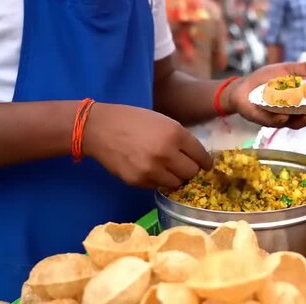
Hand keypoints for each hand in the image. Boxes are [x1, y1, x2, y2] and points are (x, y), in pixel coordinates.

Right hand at [83, 103, 211, 188]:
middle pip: (191, 173)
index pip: (201, 156)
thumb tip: (196, 157)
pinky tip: (150, 169)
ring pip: (176, 183)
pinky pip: (157, 186)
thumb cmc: (132, 120)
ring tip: (166, 169)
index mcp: (175, 134)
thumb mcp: (162, 121)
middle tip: (184, 166)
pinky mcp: (138, 181)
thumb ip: (180, 138)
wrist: (99, 128)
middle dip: (190, 170)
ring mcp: (152, 169)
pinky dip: (158, 180)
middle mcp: (166, 153)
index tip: (205, 165)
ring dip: (175, 178)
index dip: (205, 162)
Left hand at [222, 60, 305, 128]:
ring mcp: (280, 119)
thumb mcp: (287, 70)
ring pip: (296, 123)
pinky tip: (284, 115)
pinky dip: (280, 119)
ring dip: (305, 120)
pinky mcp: (265, 120)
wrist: (241, 88)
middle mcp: (294, 114)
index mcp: (301, 103)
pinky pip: (274, 122)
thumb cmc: (265, 80)